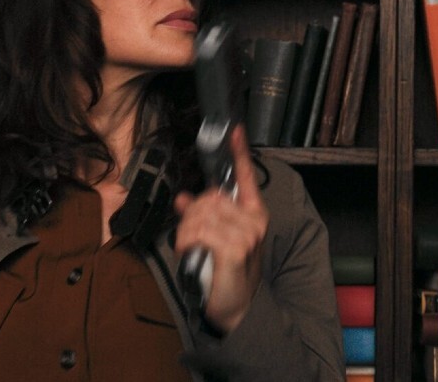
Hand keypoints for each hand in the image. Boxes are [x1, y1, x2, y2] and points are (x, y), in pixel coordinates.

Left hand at [174, 124, 268, 333]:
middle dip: (191, 215)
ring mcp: (246, 234)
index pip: (246, 177)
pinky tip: (192, 254)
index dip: (239, 153)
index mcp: (253, 213)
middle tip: (191, 238)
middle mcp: (253, 220)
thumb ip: (201, 216)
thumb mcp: (215, 240)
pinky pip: (199, 232)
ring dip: (186, 232)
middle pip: (209, 197)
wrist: (236, 307)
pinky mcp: (235, 249)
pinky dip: (187, 242)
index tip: (235, 130)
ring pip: (200, 214)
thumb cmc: (226, 272)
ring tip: (191, 249)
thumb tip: (183, 198)